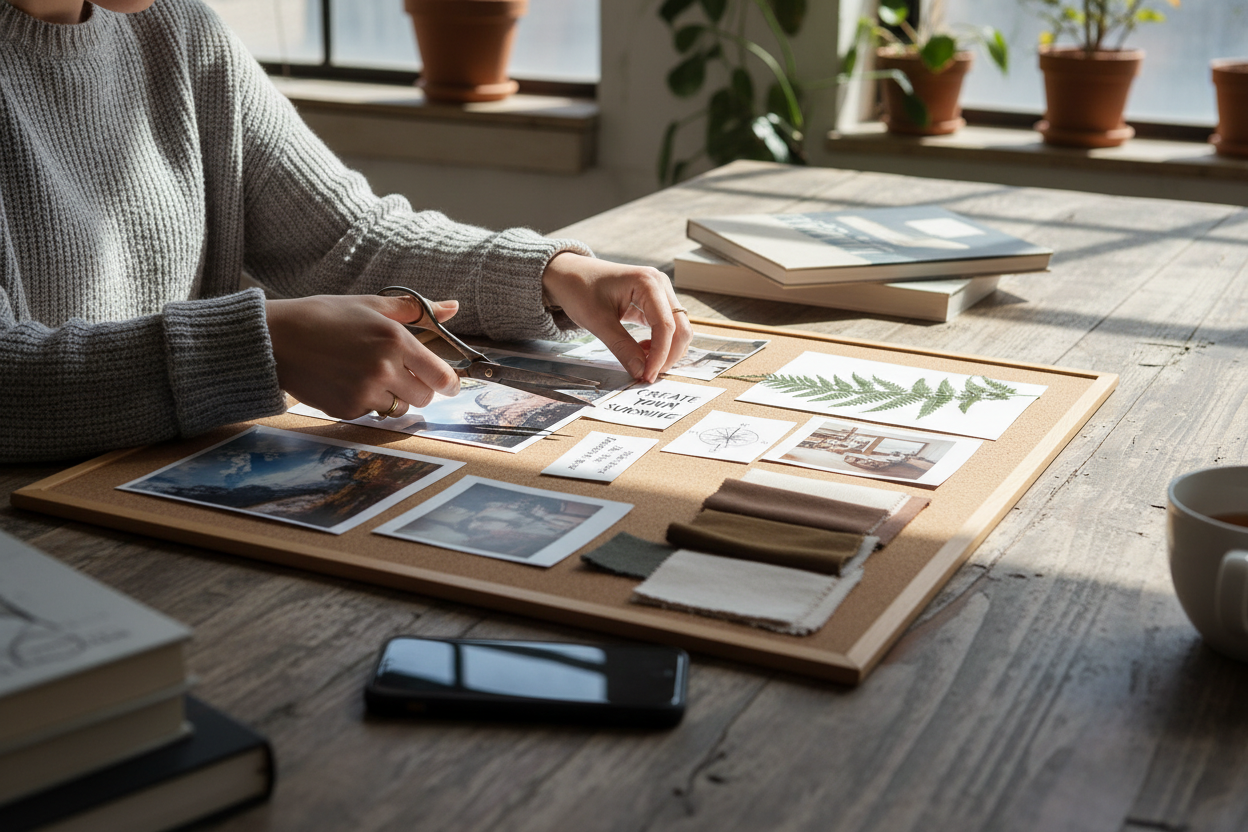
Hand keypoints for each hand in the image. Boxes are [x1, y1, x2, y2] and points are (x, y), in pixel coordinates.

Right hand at [266, 294, 460, 419]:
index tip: (449, 384)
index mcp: (395, 340)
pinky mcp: (347, 409)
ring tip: (369, 375)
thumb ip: (417, 310)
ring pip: (399, 408)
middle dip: (418, 388)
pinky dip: (367, 403)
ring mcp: (365, 392)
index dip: (450, 383)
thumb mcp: (372, 305)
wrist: (277, 339)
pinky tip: (348, 382)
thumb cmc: (325, 316)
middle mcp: (384, 369)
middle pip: (424, 397)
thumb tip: (453, 308)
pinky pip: (372, 414)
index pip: (441, 376)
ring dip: (393, 396)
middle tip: (400, 373)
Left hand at [540, 252, 692, 382]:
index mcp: (648, 282)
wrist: (569, 274)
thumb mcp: (597, 321)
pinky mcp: (655, 302)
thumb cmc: (580, 289)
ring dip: (665, 351)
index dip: (659, 355)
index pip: (665, 325)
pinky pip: (667, 327)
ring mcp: (660, 292)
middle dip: (667, 355)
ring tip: (641, 361)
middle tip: (647, 374)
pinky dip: (660, 344)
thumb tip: (641, 372)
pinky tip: (641, 350)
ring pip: (678, 329)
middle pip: (680, 328)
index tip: (647, 376)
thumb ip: (622, 347)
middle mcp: (660, 284)